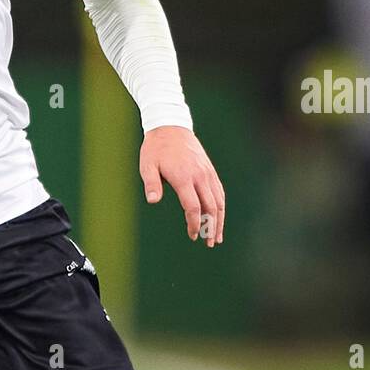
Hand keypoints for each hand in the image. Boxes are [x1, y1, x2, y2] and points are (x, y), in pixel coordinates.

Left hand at [139, 126, 224, 246]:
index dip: (194, 223)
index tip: (192, 235)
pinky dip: (221, 206)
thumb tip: (153, 200)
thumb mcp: (147, 165)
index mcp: (184, 177)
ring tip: (218, 236)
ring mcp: (207, 173)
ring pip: (219, 200)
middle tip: (209, 243)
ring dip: (220, 220)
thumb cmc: (155, 148)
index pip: (193, 206)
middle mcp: (199, 176)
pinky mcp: (210, 170)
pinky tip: (219, 217)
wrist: (171, 126)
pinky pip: (219, 191)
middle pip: (211, 206)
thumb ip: (151, 184)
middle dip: (211, 227)